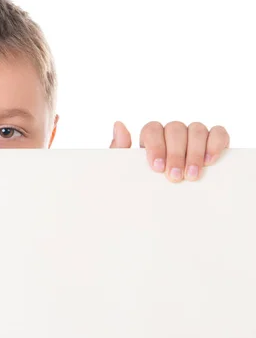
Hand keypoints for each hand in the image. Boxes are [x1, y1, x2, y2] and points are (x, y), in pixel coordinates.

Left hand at [109, 121, 229, 181]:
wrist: (160, 211)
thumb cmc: (143, 186)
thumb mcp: (128, 172)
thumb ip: (120, 150)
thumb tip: (118, 125)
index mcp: (151, 138)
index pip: (152, 129)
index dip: (156, 146)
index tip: (157, 168)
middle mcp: (172, 134)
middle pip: (175, 129)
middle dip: (175, 154)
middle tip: (174, 177)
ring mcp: (193, 136)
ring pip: (196, 129)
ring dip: (195, 153)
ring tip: (192, 176)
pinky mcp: (214, 142)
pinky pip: (218, 133)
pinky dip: (215, 143)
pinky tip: (211, 161)